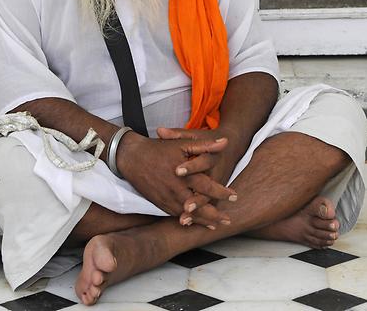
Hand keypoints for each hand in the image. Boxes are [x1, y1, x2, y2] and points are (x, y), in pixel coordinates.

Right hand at [114, 130, 236, 226]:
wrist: (131, 157)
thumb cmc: (158, 149)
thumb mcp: (182, 143)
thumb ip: (205, 145)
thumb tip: (225, 142)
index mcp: (184, 175)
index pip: (207, 186)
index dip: (222, 192)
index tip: (235, 196)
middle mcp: (175, 189)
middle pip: (199, 206)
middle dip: (214, 214)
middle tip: (228, 221)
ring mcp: (166, 198)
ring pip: (187, 214)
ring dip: (202, 220)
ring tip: (215, 225)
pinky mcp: (159, 202)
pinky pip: (175, 214)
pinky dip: (186, 220)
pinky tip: (194, 223)